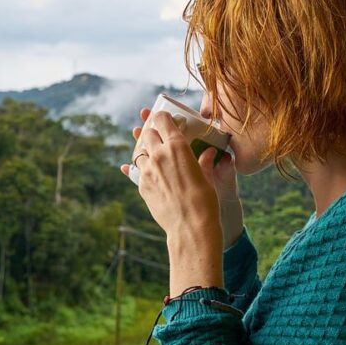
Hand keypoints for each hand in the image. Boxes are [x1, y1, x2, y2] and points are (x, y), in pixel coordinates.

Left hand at [121, 107, 243, 248]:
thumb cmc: (205, 201)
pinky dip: (143, 169)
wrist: (190, 227)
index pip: (162, 120)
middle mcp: (158, 154)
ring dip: (146, 152)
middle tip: (160, 137)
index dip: (162, 117)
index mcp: (177, 146)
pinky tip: (150, 172)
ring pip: (140, 152)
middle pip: (147, 133)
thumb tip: (209, 153)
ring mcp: (147, 170)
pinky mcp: (141, 185)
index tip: (165, 118)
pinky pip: (137, 171)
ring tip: (155, 157)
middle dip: (153, 133)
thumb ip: (204, 162)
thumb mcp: (207, 177)